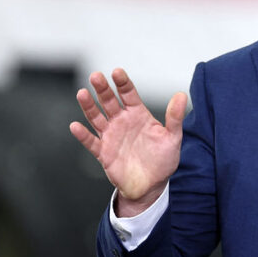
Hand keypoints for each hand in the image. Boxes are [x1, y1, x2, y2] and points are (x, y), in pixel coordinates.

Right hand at [69, 68, 187, 216]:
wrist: (152, 185)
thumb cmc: (163, 160)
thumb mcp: (172, 138)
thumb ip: (175, 117)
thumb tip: (181, 95)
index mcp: (138, 115)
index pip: (128, 94)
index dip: (122, 83)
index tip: (117, 72)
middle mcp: (122, 122)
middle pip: (109, 102)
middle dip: (102, 89)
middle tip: (96, 76)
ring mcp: (111, 136)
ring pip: (97, 118)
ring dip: (89, 107)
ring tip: (82, 94)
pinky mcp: (104, 153)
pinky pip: (91, 142)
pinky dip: (83, 135)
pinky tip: (76, 126)